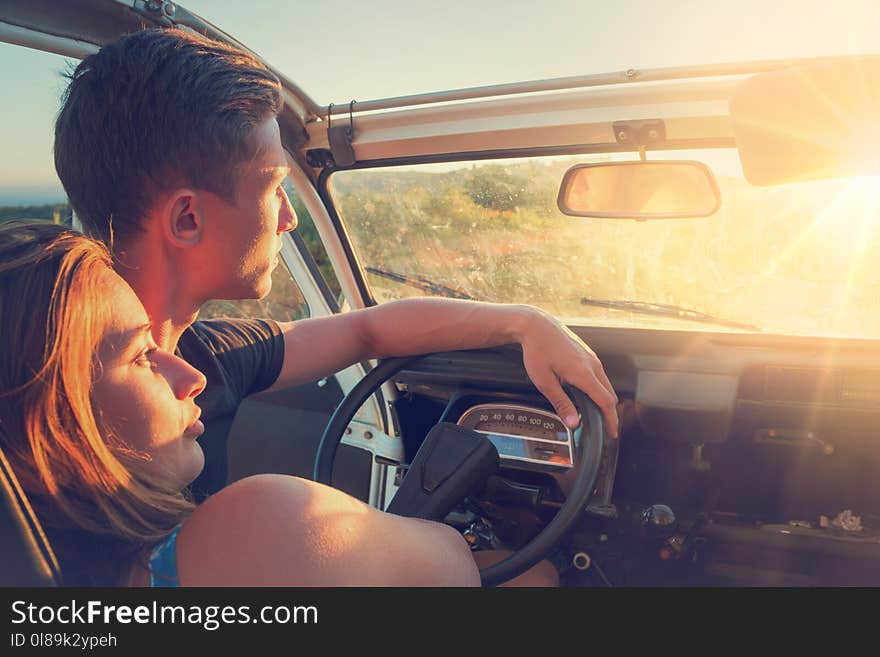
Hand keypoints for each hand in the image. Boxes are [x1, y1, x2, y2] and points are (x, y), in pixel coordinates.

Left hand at [517, 308, 618, 437]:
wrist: (536, 325)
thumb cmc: (537, 349)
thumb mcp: (544, 382)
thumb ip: (561, 403)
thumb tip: (573, 422)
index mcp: (584, 373)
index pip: (606, 402)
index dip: (611, 420)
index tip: (612, 433)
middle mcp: (592, 364)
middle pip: (610, 394)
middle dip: (609, 413)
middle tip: (605, 428)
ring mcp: (591, 357)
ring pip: (606, 384)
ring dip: (604, 400)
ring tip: (595, 413)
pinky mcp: (587, 354)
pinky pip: (600, 374)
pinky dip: (599, 388)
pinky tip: (588, 394)